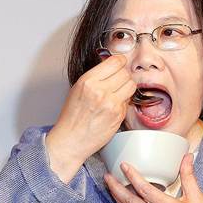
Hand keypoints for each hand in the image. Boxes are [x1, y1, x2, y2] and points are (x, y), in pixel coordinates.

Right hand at [46, 54, 133, 182]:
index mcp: (87, 81)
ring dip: (126, 88)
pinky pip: (128, 101)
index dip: (119, 63)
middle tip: (117, 82)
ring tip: (117, 93)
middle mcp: (100, 90)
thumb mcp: (77, 89)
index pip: (115, 61)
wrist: (71, 140)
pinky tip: (113, 107)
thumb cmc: (72, 117)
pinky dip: (123, 103)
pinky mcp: (118, 115)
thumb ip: (95, 77)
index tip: (118, 65)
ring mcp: (111, 103)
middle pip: (125, 73)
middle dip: (123, 76)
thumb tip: (112, 67)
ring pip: (131, 85)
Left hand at [104, 154, 202, 202]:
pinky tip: (123, 199)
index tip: (124, 165)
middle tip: (107, 176)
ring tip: (111, 185)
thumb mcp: (198, 199)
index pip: (146, 190)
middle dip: (116, 188)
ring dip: (118, 198)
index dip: (133, 177)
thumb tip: (187, 157)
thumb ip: (189, 177)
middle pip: (130, 202)